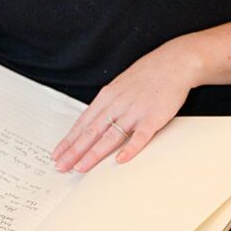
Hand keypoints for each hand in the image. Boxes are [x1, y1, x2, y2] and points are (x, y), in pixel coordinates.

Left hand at [51, 38, 193, 172]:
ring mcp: (135, 111)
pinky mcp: (153, 117)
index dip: (68, 140)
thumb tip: (92, 124)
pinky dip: (130, 148)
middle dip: (74, 151)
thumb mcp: (120, 86)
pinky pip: (140, 136)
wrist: (173, 62)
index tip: (57, 154)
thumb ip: (107, 105)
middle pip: (91, 131)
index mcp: (107, 96)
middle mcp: (117, 104)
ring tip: (81, 167)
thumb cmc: (146, 75)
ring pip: (111, 136)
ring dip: (94, 153)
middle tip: (61, 166)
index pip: (83, 122)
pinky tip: (120, 160)